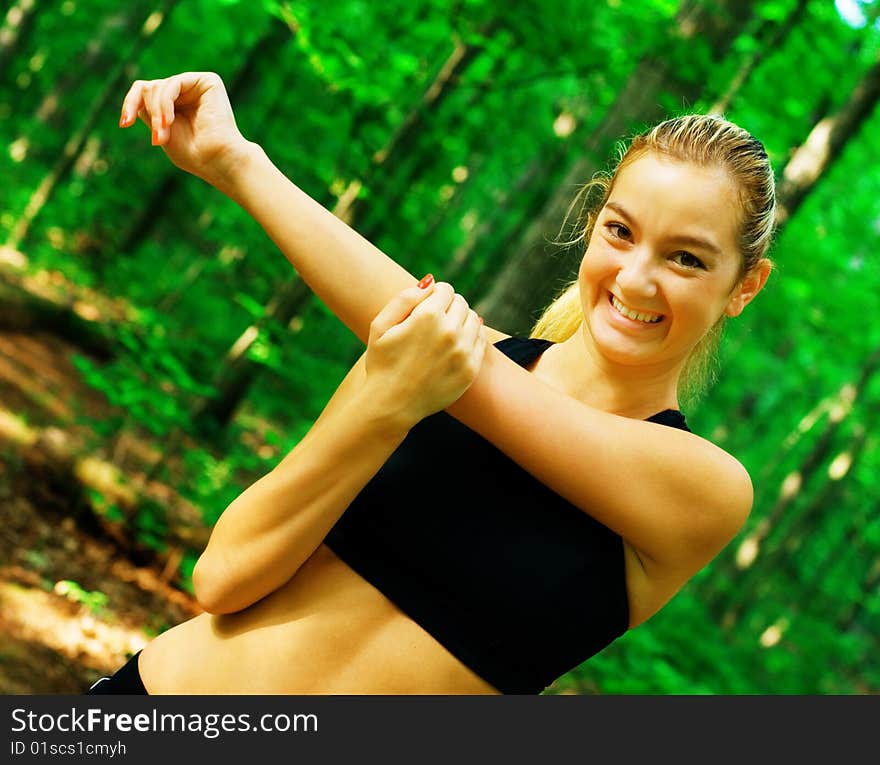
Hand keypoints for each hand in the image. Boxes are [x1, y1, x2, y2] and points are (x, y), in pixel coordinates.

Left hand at [119, 72, 251, 187]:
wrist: (216, 160)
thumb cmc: (193, 154)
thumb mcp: (160, 129)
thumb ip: (149, 108)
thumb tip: (140, 86)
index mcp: (178, 104)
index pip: (145, 92)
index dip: (130, 104)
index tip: (125, 124)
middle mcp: (188, 91)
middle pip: (149, 88)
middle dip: (149, 114)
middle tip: (158, 139)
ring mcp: (197, 85)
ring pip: (158, 86)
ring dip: (157, 113)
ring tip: (164, 134)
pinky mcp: (208, 81)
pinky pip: (172, 83)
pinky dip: (165, 103)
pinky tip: (169, 121)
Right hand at [364, 278, 487, 428]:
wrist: (391, 405)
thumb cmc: (382, 364)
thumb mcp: (380, 326)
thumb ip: (404, 298)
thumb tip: (430, 282)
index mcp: (427, 316)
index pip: (445, 289)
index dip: (435, 295)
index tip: (427, 306)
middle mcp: (450, 331)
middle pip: (461, 302)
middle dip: (449, 306)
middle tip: (434, 321)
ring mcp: (463, 351)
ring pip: (474, 319)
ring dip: (462, 321)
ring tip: (444, 332)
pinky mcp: (470, 369)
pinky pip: (480, 341)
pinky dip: (471, 338)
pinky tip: (455, 345)